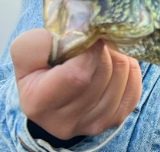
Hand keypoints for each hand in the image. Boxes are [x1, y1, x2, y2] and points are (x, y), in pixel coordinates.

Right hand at [11, 29, 141, 139]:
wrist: (42, 91)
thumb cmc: (35, 67)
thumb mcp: (27, 49)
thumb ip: (47, 40)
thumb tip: (84, 34)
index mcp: (40, 103)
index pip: (77, 76)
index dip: (90, 50)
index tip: (90, 35)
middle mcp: (65, 122)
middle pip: (102, 77)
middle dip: (105, 50)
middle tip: (99, 38)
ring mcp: (90, 125)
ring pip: (120, 82)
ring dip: (119, 57)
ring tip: (106, 48)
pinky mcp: (110, 121)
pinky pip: (132, 92)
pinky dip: (130, 71)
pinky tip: (118, 61)